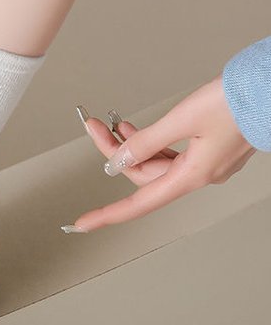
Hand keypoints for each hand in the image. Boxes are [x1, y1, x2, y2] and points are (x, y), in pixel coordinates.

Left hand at [61, 74, 256, 232]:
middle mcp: (200, 174)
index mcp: (193, 175)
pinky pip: (172, 153)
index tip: (83, 223)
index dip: (108, 214)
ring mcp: (207, 162)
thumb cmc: (240, 102)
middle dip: (116, 152)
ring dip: (133, 145)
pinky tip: (137, 130)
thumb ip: (146, 142)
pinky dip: (151, 142)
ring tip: (113, 125)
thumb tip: (119, 159)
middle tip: (97, 128)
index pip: (139, 203)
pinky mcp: (211, 147)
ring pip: (157, 162)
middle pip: (144, 175)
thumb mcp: (183, 119)